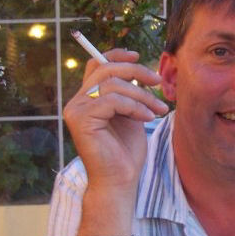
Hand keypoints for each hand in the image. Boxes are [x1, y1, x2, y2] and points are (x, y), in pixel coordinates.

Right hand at [64, 49, 168, 193]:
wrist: (120, 180)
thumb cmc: (126, 152)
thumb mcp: (131, 114)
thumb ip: (128, 93)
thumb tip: (138, 69)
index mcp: (87, 98)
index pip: (97, 64)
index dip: (117, 55)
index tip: (139, 55)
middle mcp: (77, 102)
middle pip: (106, 69)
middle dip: (136, 71)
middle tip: (158, 82)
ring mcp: (76, 110)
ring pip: (113, 85)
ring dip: (142, 95)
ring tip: (158, 109)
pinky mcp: (80, 120)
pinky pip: (112, 100)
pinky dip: (135, 106)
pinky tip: (148, 118)